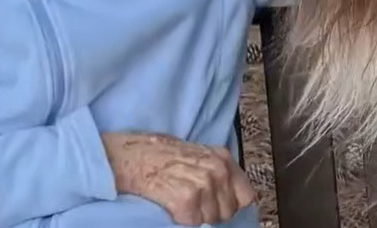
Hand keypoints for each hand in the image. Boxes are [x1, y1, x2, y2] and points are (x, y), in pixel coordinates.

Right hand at [101, 131, 255, 225]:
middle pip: (227, 211)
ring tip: (179, 201)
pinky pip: (193, 223)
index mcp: (223, 158)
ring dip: (196, 216)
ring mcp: (203, 185)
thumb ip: (217, 172)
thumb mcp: (197, 154)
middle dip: (212, 212)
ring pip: (210, 219)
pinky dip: (181, 219)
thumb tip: (229, 196)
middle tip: (193, 203)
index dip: (231, 204)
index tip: (219, 206)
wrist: (130, 156)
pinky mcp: (186, 200)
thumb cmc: (159, 155)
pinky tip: (170, 205)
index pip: (246, 196)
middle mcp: (217, 170)